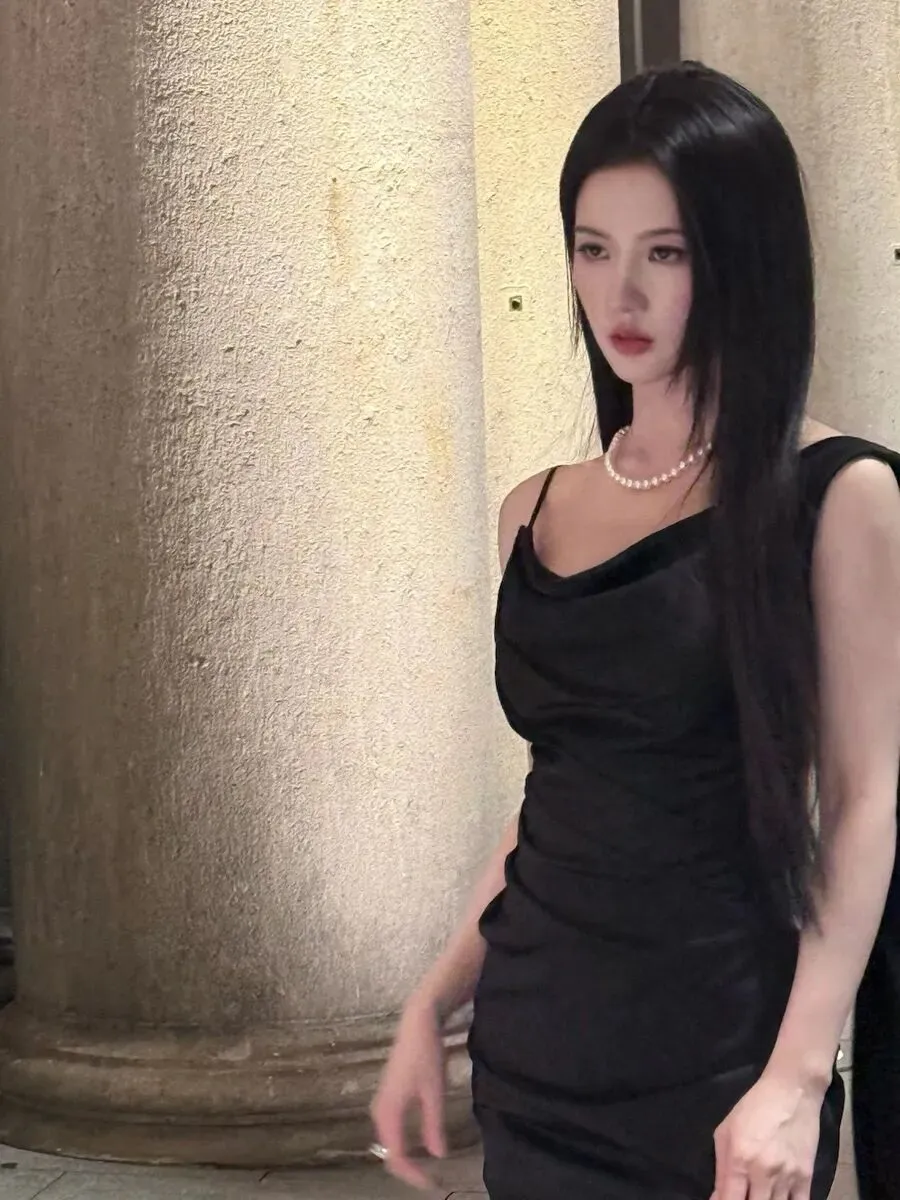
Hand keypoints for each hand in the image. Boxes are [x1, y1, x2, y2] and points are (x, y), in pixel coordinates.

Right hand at [369, 998, 447, 1189]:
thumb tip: (438, 1156)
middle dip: (408, 1170)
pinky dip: (402, 1143)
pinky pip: (390, 1129)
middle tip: (431, 1181)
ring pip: (388, 1141)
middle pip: (388, 1152)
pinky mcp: (387, 1096)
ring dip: (404, 1157)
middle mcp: (379, 1110)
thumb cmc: (427, 1055)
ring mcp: (381, 1102)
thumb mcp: (435, 1093)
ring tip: (424, 1168)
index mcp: (388, 1113)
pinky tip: (417, 1144)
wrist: (417, 1023)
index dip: (413, 1175)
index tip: (433, 1184)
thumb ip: (434, 1126)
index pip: (396, 1156)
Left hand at [711, 1072, 823, 1199]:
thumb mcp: (726, 1131)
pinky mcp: (807, 1178)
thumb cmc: (753, 1108)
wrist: (792, 1092)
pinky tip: (779, 1199)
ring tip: (759, 1195)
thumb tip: (718, 1198)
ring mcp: (787, 1177)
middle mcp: (762, 1172)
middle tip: (743, 1195)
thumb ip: (721, 1168)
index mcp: (739, 1159)